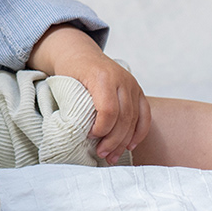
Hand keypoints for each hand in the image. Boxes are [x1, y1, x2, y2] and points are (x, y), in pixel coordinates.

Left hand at [28, 24, 150, 163]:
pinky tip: (130, 145)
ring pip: (134, 119)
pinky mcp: (138, 90)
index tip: (89, 136)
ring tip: (112, 156)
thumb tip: (77, 134)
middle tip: (101, 154)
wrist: (81, 54)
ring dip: (124, 141)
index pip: (108, 110)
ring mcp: (132, 84)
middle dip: (113, 140)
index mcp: (102, 77)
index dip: (101, 128)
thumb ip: (74, 105)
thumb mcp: (66, 83)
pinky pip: (145, 114)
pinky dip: (139, 132)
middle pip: (124, 117)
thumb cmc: (71, 71)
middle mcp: (121, 79)